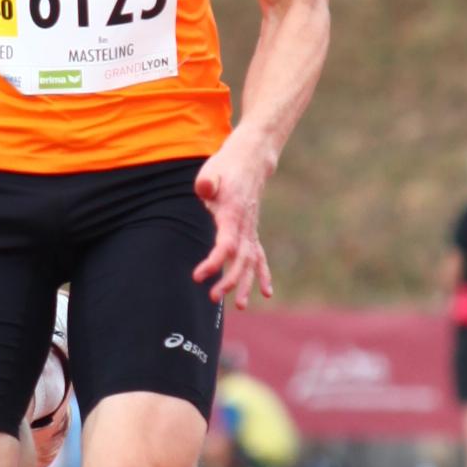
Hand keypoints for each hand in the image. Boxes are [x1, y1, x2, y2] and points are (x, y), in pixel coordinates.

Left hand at [192, 132, 274, 309]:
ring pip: (251, 263)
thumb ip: (207, 182)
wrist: (250, 160)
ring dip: (246, 284)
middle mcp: (246, 226)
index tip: (199, 276)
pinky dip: (263, 275)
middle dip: (229, 280)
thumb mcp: (212, 171)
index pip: (226, 245)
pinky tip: (267, 293)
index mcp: (233, 214)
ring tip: (240, 306)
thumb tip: (204, 188)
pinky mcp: (252, 232)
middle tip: (213, 297)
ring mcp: (251, 230)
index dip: (214, 262)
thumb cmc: (226, 167)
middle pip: (240, 259)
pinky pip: (260, 257)